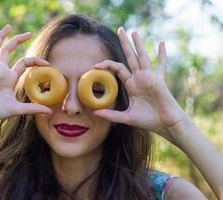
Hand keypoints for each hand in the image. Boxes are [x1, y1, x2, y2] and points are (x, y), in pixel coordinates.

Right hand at [0, 25, 51, 124]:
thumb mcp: (18, 109)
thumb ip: (33, 109)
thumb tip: (50, 112)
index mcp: (10, 77)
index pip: (24, 62)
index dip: (35, 60)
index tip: (47, 63)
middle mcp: (2, 71)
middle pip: (10, 50)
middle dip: (18, 40)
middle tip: (29, 33)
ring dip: (2, 37)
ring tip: (8, 26)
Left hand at [93, 27, 185, 142]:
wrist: (165, 124)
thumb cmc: (148, 120)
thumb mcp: (126, 117)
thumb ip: (111, 115)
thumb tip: (94, 114)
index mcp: (131, 85)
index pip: (118, 69)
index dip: (107, 65)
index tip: (95, 66)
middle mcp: (139, 78)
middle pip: (130, 57)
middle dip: (125, 43)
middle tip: (120, 29)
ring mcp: (149, 77)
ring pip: (142, 57)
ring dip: (138, 44)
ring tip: (133, 32)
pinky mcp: (158, 79)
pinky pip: (161, 65)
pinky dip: (162, 55)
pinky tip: (161, 43)